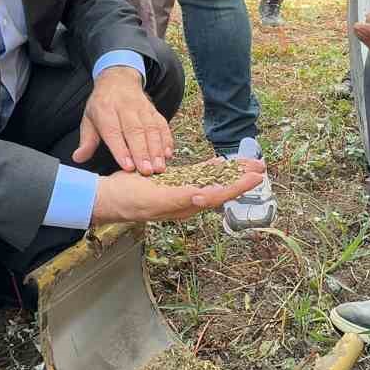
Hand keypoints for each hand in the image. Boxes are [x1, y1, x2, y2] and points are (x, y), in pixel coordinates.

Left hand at [70, 66, 171, 175]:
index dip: (121, 149)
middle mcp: (125, 107)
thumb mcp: (89, 119)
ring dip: (156, 149)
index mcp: (105, 109)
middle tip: (146, 171)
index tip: (127, 166)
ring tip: (159, 167)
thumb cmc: (102, 105)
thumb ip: (87, 140)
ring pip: (151, 129)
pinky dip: (166, 139)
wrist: (118, 79)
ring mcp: (141, 108)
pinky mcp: (153, 110)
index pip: (113, 131)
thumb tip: (78, 158)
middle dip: (142, 153)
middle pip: (135, 131)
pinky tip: (168, 154)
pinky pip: (162, 124)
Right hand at [90, 157, 265, 224]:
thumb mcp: (153, 199)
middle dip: (240, 178)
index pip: (218, 195)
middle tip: (261, 166)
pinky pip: (196, 177)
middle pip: (220, 188)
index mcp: (185, 205)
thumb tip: (204, 197)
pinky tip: (219, 164)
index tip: (256, 177)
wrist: (108, 198)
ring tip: (247, 163)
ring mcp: (180, 192)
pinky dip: (210, 170)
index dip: (238, 186)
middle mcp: (187, 201)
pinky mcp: (172, 184)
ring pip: (211, 182)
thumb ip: (179, 199)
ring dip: (230, 173)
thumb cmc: (128, 200)